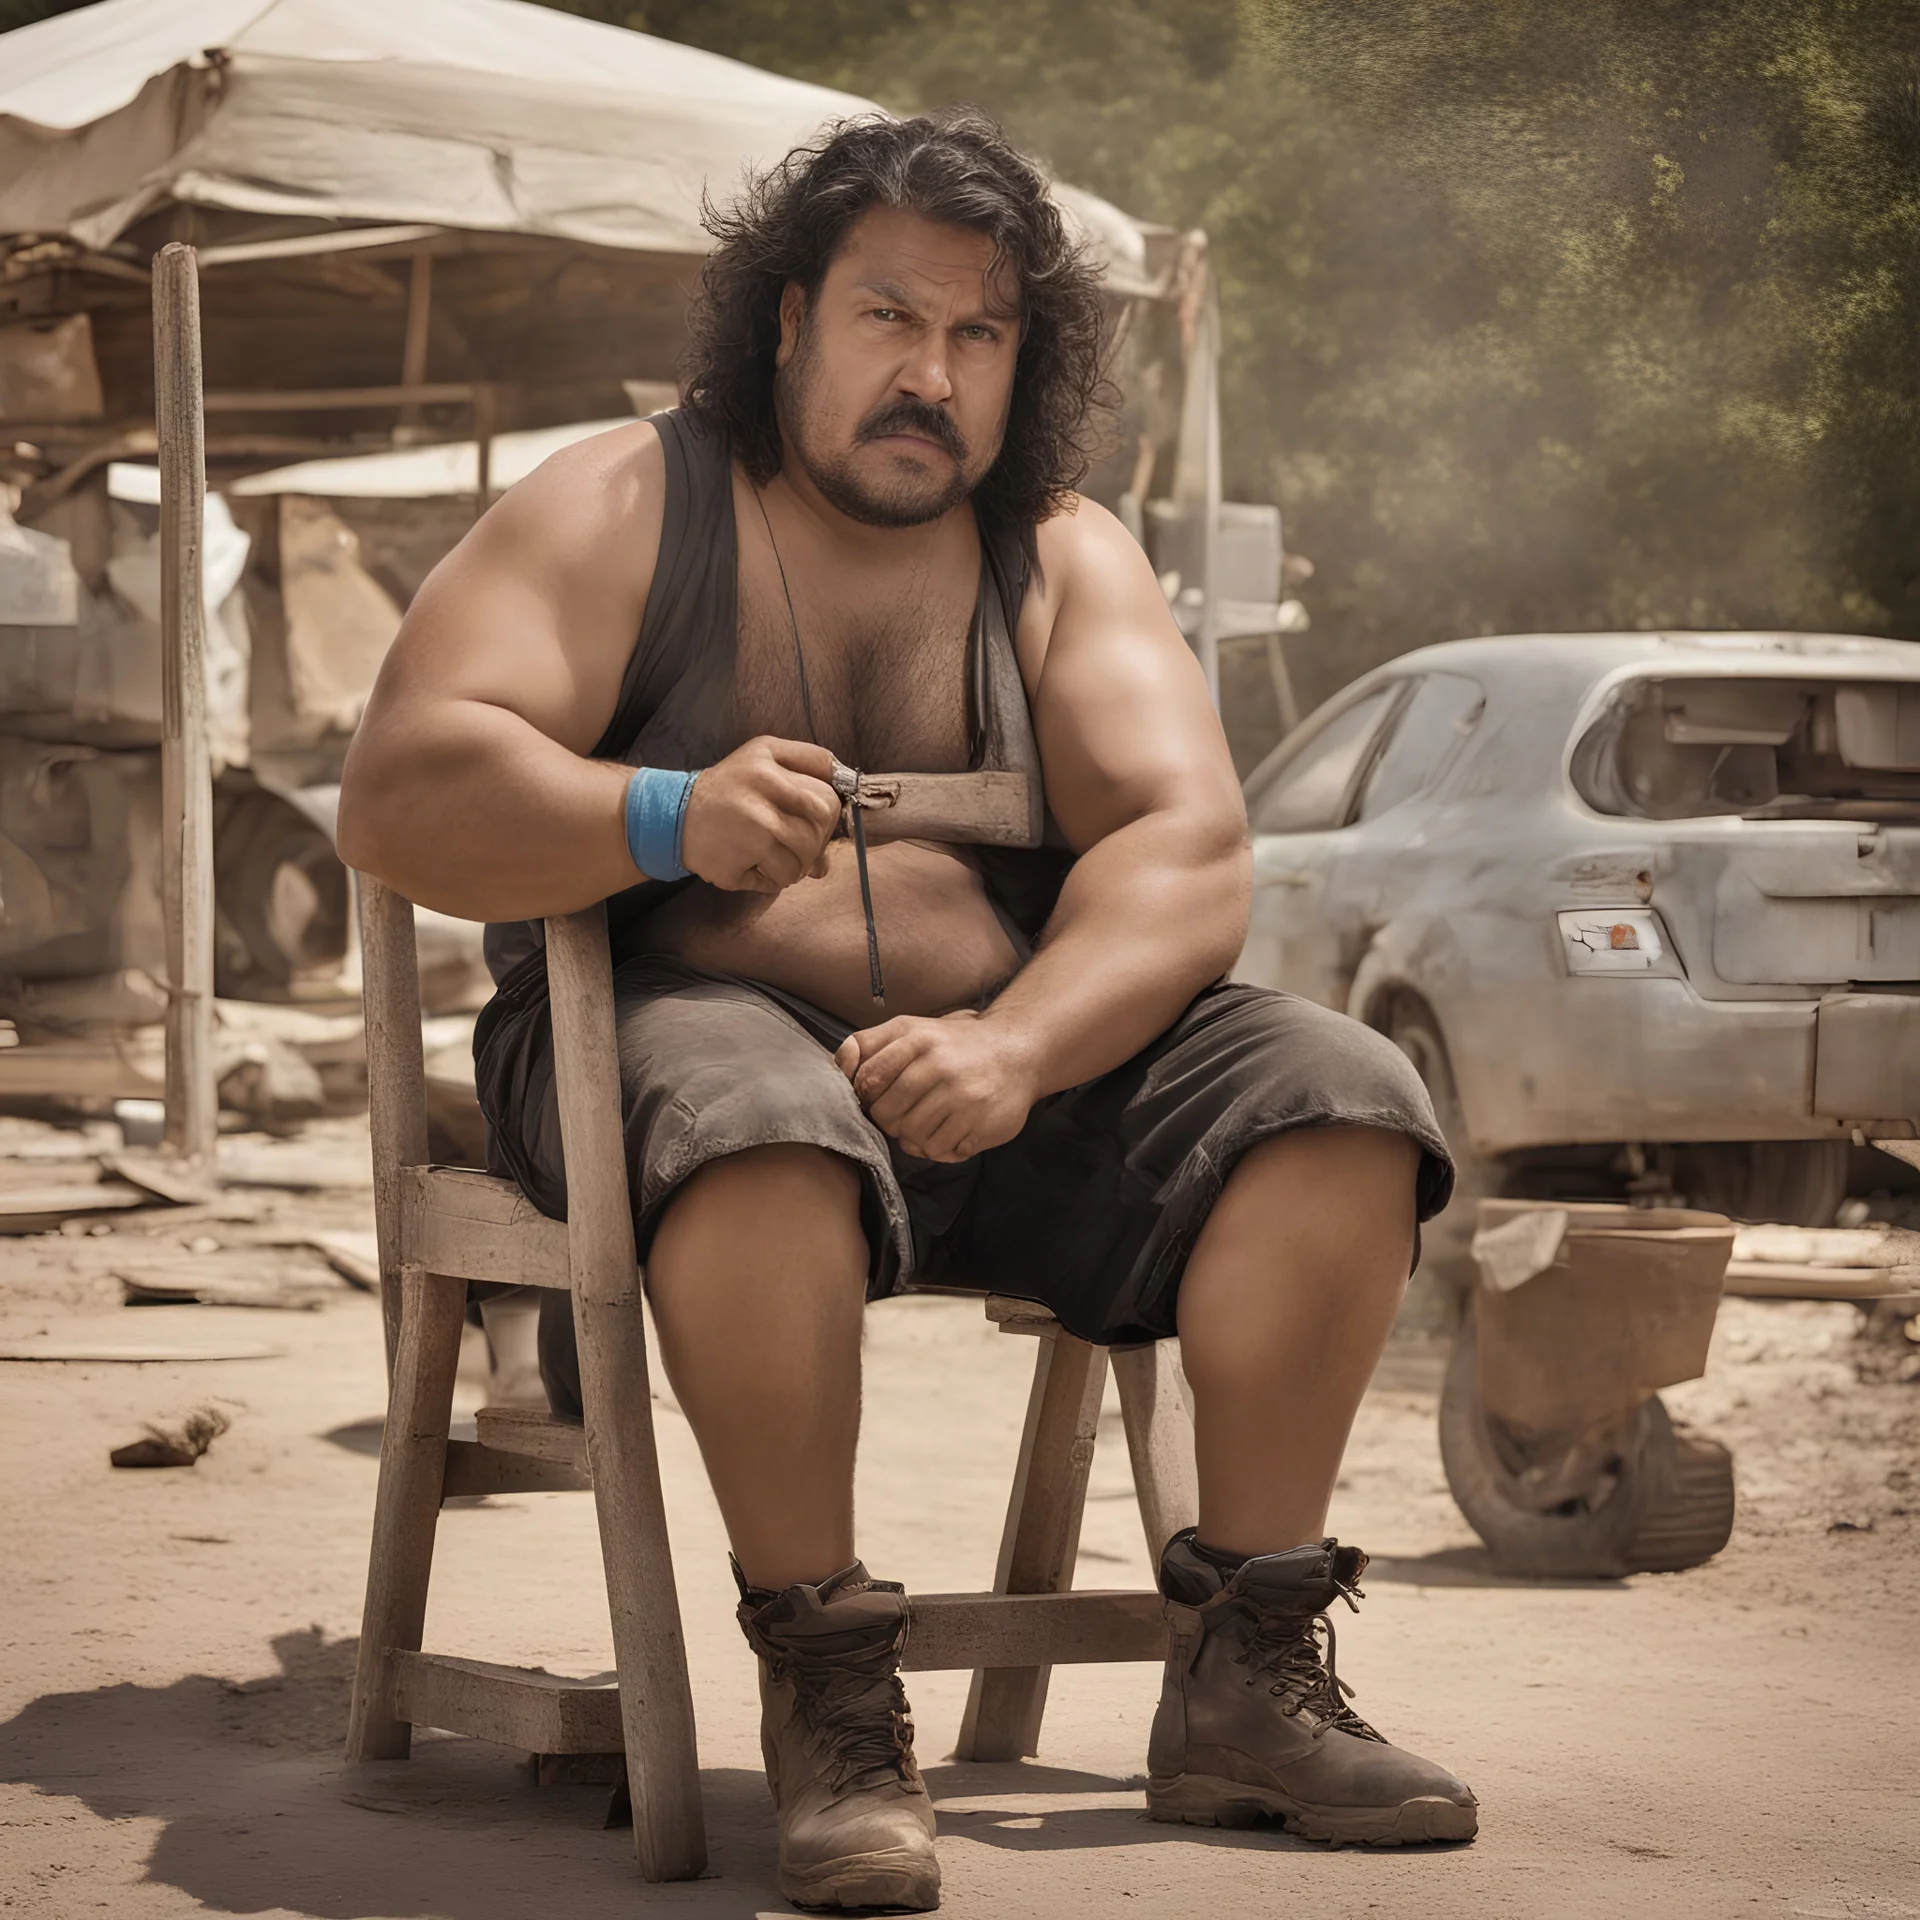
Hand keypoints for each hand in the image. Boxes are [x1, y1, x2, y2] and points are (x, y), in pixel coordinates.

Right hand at [679, 736, 839, 892]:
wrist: (674, 814)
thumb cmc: (730, 785)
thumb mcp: (766, 754)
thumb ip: (810, 765)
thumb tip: (846, 802)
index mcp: (767, 770)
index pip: (827, 801)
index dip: (826, 816)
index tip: (811, 820)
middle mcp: (757, 803)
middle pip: (816, 835)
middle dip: (813, 843)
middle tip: (796, 842)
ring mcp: (745, 839)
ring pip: (800, 865)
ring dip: (795, 866)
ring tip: (776, 855)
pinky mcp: (732, 869)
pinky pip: (775, 883)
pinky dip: (774, 879)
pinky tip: (757, 864)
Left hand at [834, 1011, 1040, 1162]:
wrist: (1016, 1051)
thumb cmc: (952, 1046)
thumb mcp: (910, 1030)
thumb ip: (869, 1044)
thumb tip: (839, 1064)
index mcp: (917, 1038)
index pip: (868, 1079)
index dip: (865, 1096)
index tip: (878, 1096)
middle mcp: (939, 1065)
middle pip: (887, 1113)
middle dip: (890, 1119)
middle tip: (907, 1111)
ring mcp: (962, 1095)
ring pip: (912, 1137)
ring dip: (915, 1136)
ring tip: (931, 1120)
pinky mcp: (981, 1121)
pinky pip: (939, 1150)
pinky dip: (939, 1147)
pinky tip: (950, 1129)